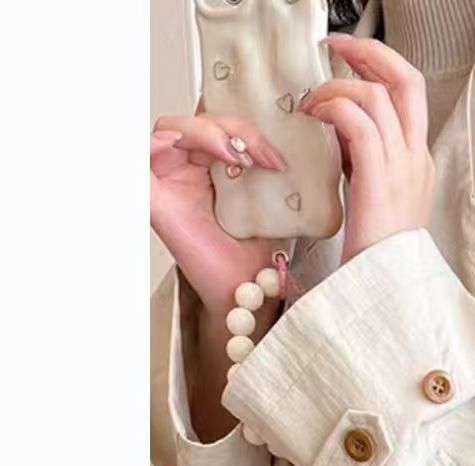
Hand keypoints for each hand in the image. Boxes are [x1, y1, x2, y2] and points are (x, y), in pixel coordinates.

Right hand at [150, 112, 287, 313]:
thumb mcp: (268, 203)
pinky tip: (181, 144)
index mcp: (209, 168)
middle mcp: (184, 171)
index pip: (218, 126)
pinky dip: (154, 142)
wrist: (247, 293)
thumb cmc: (252, 257)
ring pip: (171, 129)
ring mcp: (165, 182)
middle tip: (264, 158)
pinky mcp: (150, 198)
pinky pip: (138, 155)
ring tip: (238, 157)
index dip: (246, 131)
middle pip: (197, 122)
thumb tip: (295, 143)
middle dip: (233, 130)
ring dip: (206, 133)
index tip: (277, 159)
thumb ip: (268, 169)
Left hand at [297, 35, 434, 262]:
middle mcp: (415, 159)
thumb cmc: (376, 255)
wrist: (386, 290)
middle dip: (370, 52)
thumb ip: (363, 161)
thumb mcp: (374, 197)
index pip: (409, 95)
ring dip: (337, 86)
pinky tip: (315, 117)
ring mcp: (401, 168)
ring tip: (313, 101)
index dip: (380, 66)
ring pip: (376, 94)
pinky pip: (357, 121)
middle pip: (407, 80)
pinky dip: (333, 107)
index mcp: (418, 163)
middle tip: (338, 48)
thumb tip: (340, 131)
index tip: (350, 58)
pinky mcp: (378, 179)